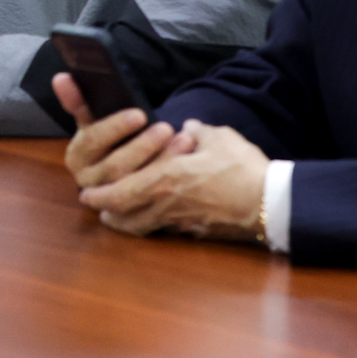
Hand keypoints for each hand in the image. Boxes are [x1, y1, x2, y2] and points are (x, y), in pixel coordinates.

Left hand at [72, 116, 269, 242]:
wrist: (270, 203)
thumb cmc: (242, 168)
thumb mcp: (217, 138)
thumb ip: (197, 131)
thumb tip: (188, 126)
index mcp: (165, 179)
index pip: (120, 192)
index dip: (100, 196)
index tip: (85, 194)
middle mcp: (166, 204)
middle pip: (124, 215)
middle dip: (106, 211)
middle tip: (96, 207)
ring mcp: (181, 222)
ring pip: (142, 227)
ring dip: (125, 222)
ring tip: (115, 217)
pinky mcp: (197, 231)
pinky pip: (165, 230)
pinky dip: (151, 225)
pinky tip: (153, 218)